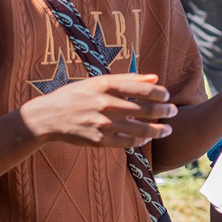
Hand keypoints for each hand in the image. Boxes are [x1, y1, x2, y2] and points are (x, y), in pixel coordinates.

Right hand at [20, 73, 175, 146]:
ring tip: (167, 130)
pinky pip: (127, 142)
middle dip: (164, 111)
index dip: (159, 93)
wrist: (48, 117)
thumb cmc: (76, 95)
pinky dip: (140, 141)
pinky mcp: (99, 140)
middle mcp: (106, 104)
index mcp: (106, 85)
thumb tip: (154, 78)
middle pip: (144, 109)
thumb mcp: (98, 81)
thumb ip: (128, 79)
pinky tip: (146, 138)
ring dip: (157, 130)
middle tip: (173, 112)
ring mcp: (103, 123)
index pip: (142, 89)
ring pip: (139, 129)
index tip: (167, 96)